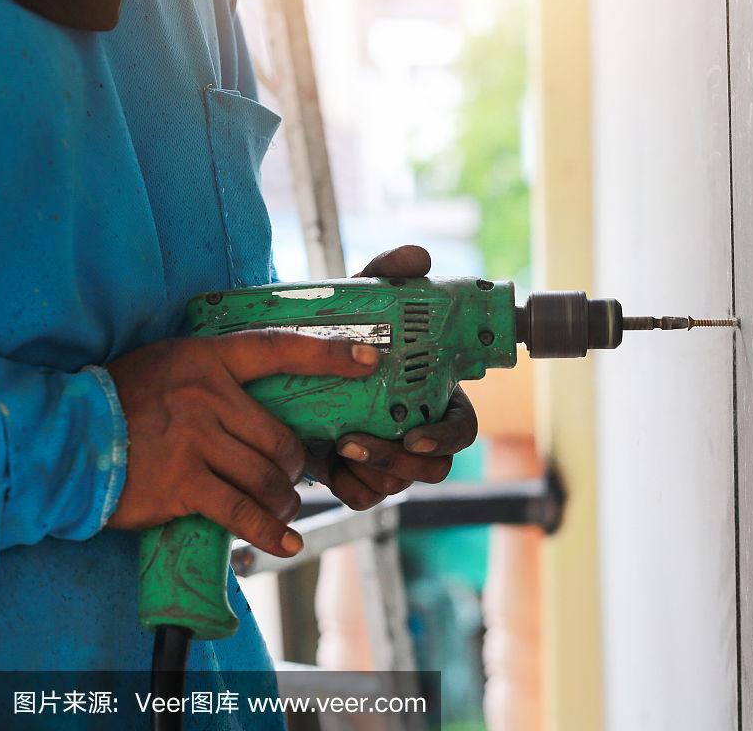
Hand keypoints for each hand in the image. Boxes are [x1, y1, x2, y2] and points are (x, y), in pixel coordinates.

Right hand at [107, 330, 381, 555]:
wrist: (70, 439)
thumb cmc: (129, 399)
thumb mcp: (174, 364)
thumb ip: (222, 373)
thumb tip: (277, 394)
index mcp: (209, 360)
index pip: (280, 351)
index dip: (329, 356)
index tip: (371, 359)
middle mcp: (207, 397)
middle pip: (283, 439)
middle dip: (297, 466)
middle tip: (294, 476)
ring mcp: (195, 441)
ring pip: (268, 477)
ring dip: (284, 500)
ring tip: (282, 507)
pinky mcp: (183, 484)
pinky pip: (241, 511)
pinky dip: (269, 531)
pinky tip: (286, 542)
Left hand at [302, 245, 479, 508]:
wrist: (289, 363)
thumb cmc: (343, 331)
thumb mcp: (363, 299)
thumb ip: (390, 273)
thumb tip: (419, 256)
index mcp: (438, 399)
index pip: (463, 429)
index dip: (447, 437)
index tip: (416, 433)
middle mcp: (420, 433)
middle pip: (435, 467)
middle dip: (401, 461)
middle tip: (360, 441)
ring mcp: (390, 460)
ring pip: (399, 484)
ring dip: (373, 470)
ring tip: (339, 445)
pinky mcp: (359, 478)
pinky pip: (364, 496)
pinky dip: (350, 485)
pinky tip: (329, 464)